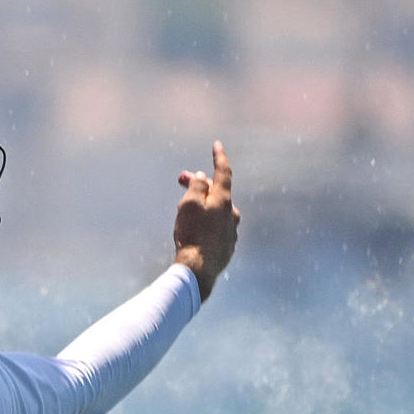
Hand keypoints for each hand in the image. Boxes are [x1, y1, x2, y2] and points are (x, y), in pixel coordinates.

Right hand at [174, 138, 238, 300]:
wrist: (199, 269)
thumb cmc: (191, 235)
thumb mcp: (189, 204)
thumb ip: (197, 186)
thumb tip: (203, 177)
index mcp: (224, 201)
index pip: (223, 172)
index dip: (219, 157)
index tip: (217, 144)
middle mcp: (232, 213)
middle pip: (217, 192)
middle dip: (200, 184)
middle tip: (182, 180)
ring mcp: (231, 231)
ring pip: (216, 211)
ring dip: (202, 205)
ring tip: (184, 209)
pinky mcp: (227, 246)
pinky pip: (216, 227)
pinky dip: (205, 222)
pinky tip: (194, 231)